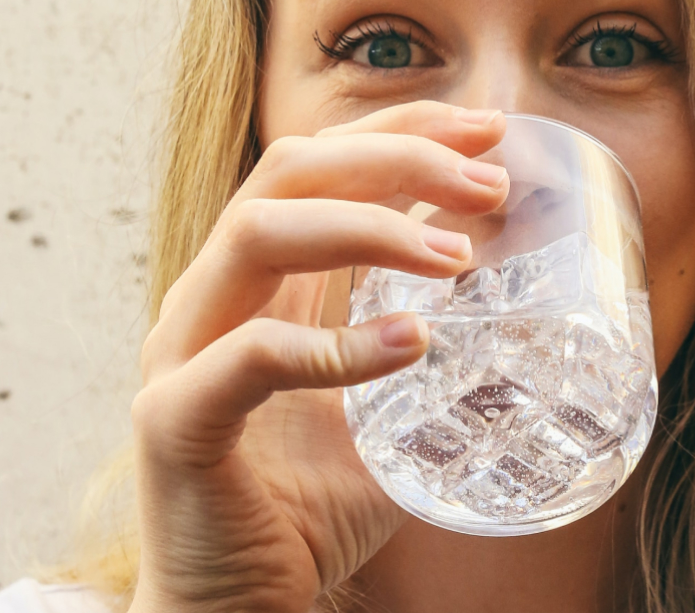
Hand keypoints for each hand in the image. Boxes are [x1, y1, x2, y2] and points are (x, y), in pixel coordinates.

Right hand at [127, 102, 507, 611]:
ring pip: (258, 235)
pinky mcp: (175, 420)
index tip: (486, 129)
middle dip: (395, 158)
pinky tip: (410, 344)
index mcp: (256, 282)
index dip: (399, 129)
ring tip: (459, 257)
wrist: (234, 604)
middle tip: (488, 183)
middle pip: (288, 173)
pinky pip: (250, 357)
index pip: (319, 165)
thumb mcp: (382, 411)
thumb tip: (518, 317)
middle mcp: (211, 297)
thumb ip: (421, 353)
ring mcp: (182, 352)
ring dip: (369, 228)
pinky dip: (334, 345)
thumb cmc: (306, 505)